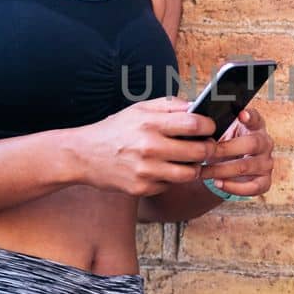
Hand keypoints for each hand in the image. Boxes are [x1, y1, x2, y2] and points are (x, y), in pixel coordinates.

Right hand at [75, 96, 217, 196]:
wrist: (83, 155)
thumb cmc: (115, 130)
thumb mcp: (139, 109)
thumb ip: (169, 105)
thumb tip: (197, 107)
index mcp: (150, 123)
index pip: (194, 124)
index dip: (209, 126)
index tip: (209, 128)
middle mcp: (149, 147)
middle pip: (198, 151)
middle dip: (208, 148)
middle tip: (206, 146)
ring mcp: (146, 171)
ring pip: (190, 173)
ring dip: (194, 167)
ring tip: (188, 160)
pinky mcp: (141, 188)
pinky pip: (170, 185)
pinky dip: (171, 179)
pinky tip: (162, 170)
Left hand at [201, 104, 273, 198]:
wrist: (225, 165)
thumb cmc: (222, 144)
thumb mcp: (218, 131)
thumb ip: (211, 124)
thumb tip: (194, 116)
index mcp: (255, 126)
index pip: (256, 118)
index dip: (250, 116)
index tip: (241, 115)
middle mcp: (264, 143)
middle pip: (252, 144)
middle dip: (226, 149)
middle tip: (207, 151)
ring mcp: (266, 163)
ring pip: (247, 166)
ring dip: (222, 170)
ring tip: (204, 171)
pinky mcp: (264, 181)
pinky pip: (253, 187)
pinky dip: (234, 187)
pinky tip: (218, 183)